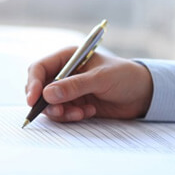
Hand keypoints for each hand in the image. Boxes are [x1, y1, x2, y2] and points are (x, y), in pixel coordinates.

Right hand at [25, 47, 152, 121]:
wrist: (141, 95)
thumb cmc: (125, 77)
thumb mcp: (101, 79)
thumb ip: (74, 86)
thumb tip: (47, 94)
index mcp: (68, 58)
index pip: (40, 69)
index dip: (33, 84)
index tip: (33, 100)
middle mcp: (65, 74)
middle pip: (41, 89)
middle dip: (48, 103)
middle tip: (61, 112)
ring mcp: (69, 91)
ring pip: (51, 105)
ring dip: (62, 112)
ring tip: (81, 113)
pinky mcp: (75, 105)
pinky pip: (63, 114)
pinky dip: (72, 116)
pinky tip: (89, 112)